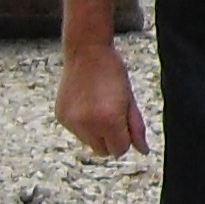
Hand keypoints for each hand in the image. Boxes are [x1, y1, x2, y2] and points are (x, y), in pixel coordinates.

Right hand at [54, 41, 147, 156]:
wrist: (86, 52)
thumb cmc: (113, 72)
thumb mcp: (129, 99)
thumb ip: (136, 127)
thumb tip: (143, 151)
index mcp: (108, 121)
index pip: (119, 150)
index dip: (125, 139)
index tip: (125, 124)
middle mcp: (87, 125)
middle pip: (102, 151)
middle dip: (110, 139)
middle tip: (113, 115)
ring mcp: (71, 122)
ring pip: (88, 143)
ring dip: (96, 132)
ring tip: (99, 106)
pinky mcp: (61, 117)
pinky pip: (76, 131)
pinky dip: (83, 124)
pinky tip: (86, 104)